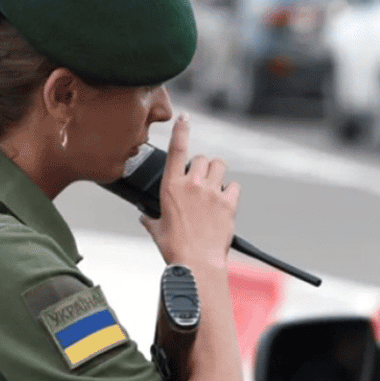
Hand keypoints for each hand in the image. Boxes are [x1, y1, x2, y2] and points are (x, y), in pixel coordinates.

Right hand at [140, 115, 240, 269]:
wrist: (197, 263)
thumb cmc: (175, 248)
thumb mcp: (156, 230)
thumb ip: (150, 218)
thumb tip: (145, 216)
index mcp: (171, 187)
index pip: (177, 148)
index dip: (181, 129)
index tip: (185, 117)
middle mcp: (192, 184)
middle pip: (202, 158)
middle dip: (201, 166)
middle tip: (200, 182)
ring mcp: (212, 192)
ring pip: (219, 166)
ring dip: (217, 173)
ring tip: (213, 187)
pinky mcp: (228, 203)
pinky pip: (235, 186)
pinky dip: (231, 191)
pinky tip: (225, 201)